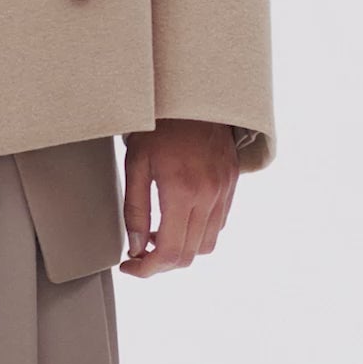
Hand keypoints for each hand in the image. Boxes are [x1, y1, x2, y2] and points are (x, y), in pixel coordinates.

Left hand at [119, 119, 240, 276]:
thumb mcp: (136, 164)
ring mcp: (224, 191)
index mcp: (182, 191)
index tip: (130, 265)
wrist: (195, 95)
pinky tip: (178, 218)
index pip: (168, 252)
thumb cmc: (160, 125)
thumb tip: (135, 246)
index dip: (146, 269)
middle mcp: (209, 196)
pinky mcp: (232, 185)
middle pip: (188, 255)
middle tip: (139, 254)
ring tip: (158, 233)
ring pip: (206, 244)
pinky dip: (197, 232)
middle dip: (161, 263)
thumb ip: (135, 209)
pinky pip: (218, 224)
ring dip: (181, 249)